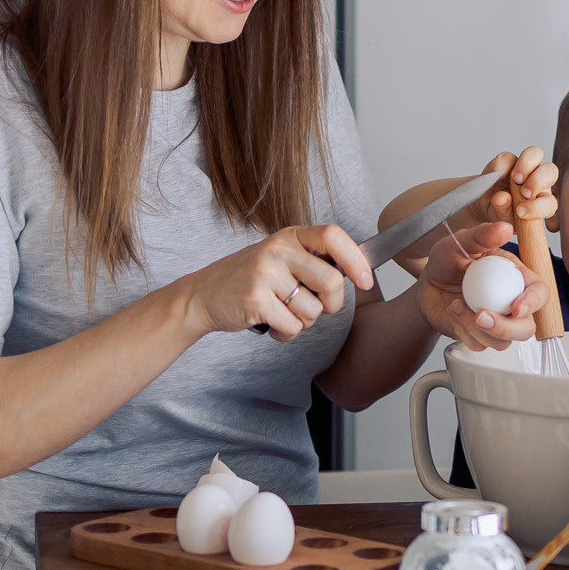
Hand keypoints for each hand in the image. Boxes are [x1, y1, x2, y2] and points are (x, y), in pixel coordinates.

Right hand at [176, 224, 371, 341]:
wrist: (202, 295)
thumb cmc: (248, 280)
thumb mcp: (279, 259)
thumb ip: (312, 262)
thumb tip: (357, 272)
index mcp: (289, 236)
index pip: (334, 236)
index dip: (356, 259)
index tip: (366, 280)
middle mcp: (277, 249)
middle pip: (331, 280)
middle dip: (331, 304)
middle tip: (314, 308)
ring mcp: (265, 273)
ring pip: (313, 310)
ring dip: (303, 322)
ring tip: (281, 313)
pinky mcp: (255, 299)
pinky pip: (293, 326)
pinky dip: (286, 333)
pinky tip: (270, 324)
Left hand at [416, 220, 547, 350]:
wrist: (427, 285)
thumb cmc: (447, 261)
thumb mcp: (460, 243)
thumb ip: (482, 235)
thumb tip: (505, 228)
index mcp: (517, 278)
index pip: (539, 293)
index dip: (533, 303)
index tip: (516, 307)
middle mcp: (511, 303)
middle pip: (526, 327)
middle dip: (506, 328)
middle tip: (480, 316)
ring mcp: (498, 323)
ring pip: (503, 342)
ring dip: (477, 328)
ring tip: (457, 306)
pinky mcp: (481, 336)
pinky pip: (480, 345)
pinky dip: (463, 331)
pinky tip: (453, 312)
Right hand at [474, 147, 557, 231]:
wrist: (482, 206)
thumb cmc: (499, 215)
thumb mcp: (500, 221)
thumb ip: (503, 212)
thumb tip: (502, 198)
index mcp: (541, 203)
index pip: (550, 204)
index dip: (539, 207)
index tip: (520, 212)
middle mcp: (537, 183)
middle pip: (550, 172)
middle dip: (538, 181)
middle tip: (524, 192)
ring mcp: (523, 168)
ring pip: (536, 153)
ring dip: (526, 165)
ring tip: (513, 179)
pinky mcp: (507, 161)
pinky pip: (507, 157)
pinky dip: (501, 166)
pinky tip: (496, 177)